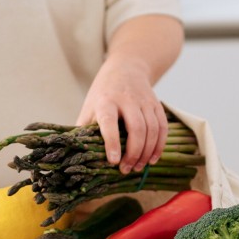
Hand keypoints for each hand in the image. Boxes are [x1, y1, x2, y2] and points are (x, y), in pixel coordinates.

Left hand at [76, 58, 167, 173]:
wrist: (127, 68)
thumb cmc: (104, 93)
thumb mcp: (90, 106)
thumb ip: (84, 128)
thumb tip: (76, 154)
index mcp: (106, 100)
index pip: (110, 122)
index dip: (112, 142)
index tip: (113, 161)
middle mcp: (127, 99)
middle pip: (137, 128)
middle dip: (133, 152)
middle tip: (126, 170)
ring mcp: (145, 101)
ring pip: (152, 129)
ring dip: (146, 152)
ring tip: (138, 168)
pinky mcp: (157, 104)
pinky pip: (162, 127)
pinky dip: (159, 145)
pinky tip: (152, 159)